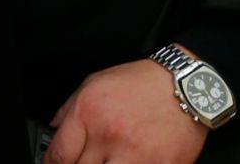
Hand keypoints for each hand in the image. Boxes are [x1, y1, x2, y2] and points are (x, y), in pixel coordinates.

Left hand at [44, 59, 206, 163]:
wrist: (186, 87)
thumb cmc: (141, 84)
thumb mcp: (94, 84)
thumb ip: (69, 111)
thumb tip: (53, 131)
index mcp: (89, 114)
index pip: (58, 155)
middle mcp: (109, 136)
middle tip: (85, 160)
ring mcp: (135, 156)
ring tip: (106, 162)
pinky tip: (128, 162)